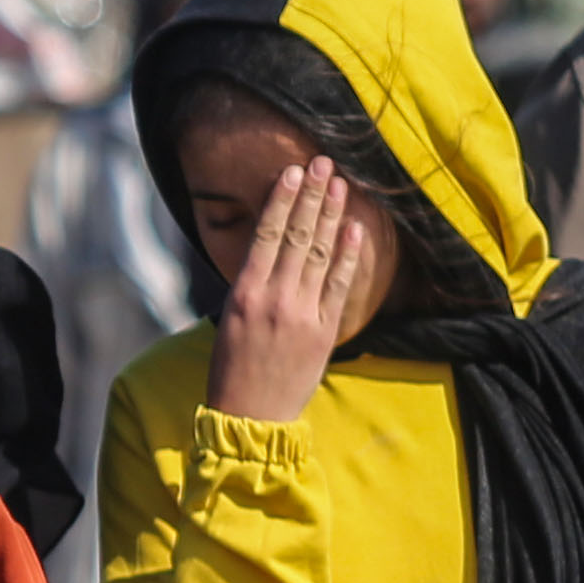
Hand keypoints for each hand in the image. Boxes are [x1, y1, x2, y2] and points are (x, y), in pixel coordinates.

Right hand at [203, 159, 370, 425]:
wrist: (250, 418)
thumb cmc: (232, 371)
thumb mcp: (228, 322)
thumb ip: (250, 286)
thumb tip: (269, 250)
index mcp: (244, 293)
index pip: (267, 234)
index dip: (283, 200)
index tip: (293, 172)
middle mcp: (274, 298)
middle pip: (298, 235)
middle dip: (312, 196)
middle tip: (323, 164)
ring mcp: (301, 313)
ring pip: (320, 253)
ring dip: (332, 215)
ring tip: (341, 184)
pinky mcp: (324, 332)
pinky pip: (339, 285)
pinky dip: (348, 256)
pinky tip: (355, 229)